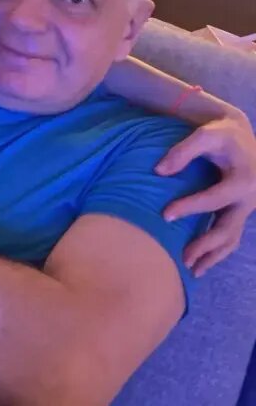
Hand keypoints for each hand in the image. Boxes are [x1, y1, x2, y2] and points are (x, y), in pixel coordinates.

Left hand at [156, 112, 255, 275]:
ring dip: (213, 256)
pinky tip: (201, 264)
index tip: (165, 215)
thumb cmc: (221, 135)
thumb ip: (183, 151)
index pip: (214, 199)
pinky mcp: (239, 212)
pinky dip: (217, 251)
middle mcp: (249, 199)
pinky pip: (230, 236)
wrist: (241, 135)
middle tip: (182, 258)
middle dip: (206, 245)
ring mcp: (246, 208)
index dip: (190, 207)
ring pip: (232, 239)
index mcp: (243, 180)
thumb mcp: (206, 136)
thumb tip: (159, 171)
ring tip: (191, 270)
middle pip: (228, 229)